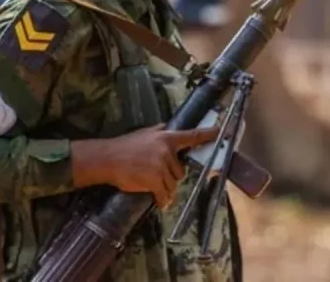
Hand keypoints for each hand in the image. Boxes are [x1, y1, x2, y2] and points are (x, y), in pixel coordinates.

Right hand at [71, 123, 219, 208]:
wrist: (108, 158)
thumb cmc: (124, 146)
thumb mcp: (144, 133)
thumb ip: (159, 132)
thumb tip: (169, 128)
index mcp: (166, 138)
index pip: (191, 136)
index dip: (208, 135)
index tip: (221, 132)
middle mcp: (166, 151)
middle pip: (180, 171)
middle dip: (170, 176)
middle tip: (155, 175)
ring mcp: (161, 166)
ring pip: (173, 184)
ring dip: (165, 189)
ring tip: (151, 185)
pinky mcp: (155, 181)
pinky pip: (165, 195)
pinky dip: (162, 200)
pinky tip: (158, 201)